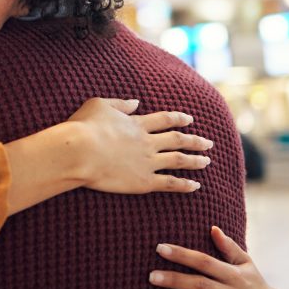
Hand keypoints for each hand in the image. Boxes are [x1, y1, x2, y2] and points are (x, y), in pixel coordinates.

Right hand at [68, 98, 213, 193]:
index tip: (190, 119)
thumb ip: (120, 104)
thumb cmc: (84, 127)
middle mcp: (148, 142)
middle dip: (195, 140)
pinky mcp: (144, 182)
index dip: (179, 119)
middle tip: (209, 143)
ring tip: (207, 161)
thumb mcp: (100, 105)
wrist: (79, 151)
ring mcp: (148, 162)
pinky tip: (196, 186)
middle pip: (178, 140)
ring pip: (179, 160)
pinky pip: (170, 183)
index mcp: (137, 123)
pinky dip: (185, 185)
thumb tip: (136, 102)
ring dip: (195, 161)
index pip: (165, 119)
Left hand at [150, 226, 287, 288]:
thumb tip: (212, 228)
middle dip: (176, 280)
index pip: (205, 262)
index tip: (160, 249)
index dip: (183, 255)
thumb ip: (229, 247)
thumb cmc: (255, 285)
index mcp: (233, 274)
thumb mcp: (247, 264)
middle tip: (151, 276)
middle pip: (202, 285)